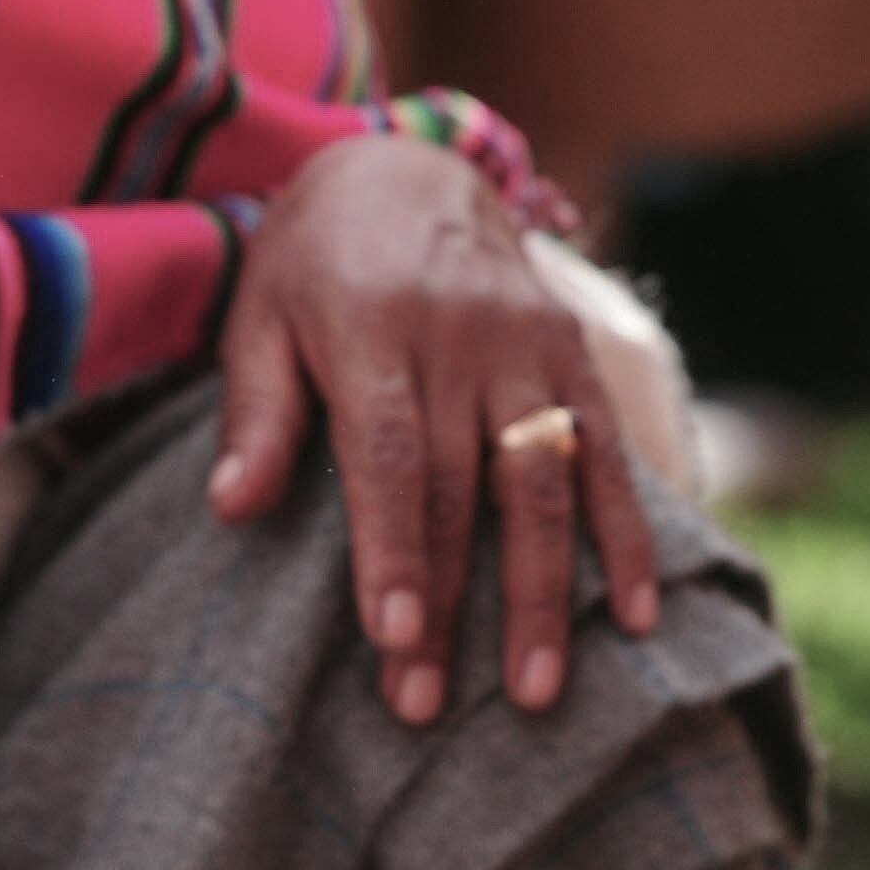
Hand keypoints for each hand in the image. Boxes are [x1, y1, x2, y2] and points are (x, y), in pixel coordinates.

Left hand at [207, 132, 662, 723]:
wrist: (404, 166)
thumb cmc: (312, 264)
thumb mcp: (259, 316)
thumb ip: (255, 411)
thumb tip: (232, 506)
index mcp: (372, 323)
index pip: (391, 453)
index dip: (395, 548)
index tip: (395, 638)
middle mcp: (460, 332)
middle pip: (463, 485)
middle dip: (454, 602)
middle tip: (429, 703)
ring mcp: (527, 340)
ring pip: (546, 477)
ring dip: (547, 590)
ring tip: (538, 689)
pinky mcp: (573, 348)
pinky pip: (606, 448)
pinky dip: (627, 532)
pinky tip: (637, 613)